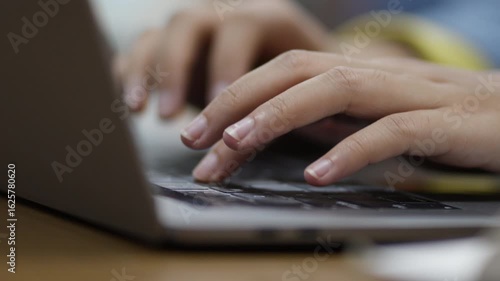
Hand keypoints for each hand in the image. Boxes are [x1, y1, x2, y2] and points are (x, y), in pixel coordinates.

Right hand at [121, 0, 330, 116]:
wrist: (293, 69)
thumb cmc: (308, 82)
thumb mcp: (313, 85)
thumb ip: (300, 95)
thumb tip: (296, 122)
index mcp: (266, 17)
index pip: (239, 28)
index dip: (227, 64)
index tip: (221, 106)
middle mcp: (224, 14)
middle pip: (188, 24)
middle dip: (176, 69)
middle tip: (170, 114)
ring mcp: (195, 31)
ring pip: (158, 35)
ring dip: (145, 73)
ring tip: (140, 112)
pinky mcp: (174, 48)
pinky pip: (141, 50)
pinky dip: (130, 74)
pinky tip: (131, 104)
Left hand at [180, 50, 499, 185]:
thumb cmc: (441, 121)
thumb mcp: (374, 118)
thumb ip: (332, 120)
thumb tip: (282, 132)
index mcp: (356, 74)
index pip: (282, 73)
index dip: (234, 96)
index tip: (196, 133)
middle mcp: (376, 75)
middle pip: (294, 72)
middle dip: (238, 103)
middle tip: (194, 138)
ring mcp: (411, 94)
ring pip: (333, 89)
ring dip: (278, 116)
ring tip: (236, 146)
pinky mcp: (445, 122)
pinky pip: (392, 131)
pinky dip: (351, 150)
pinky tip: (316, 174)